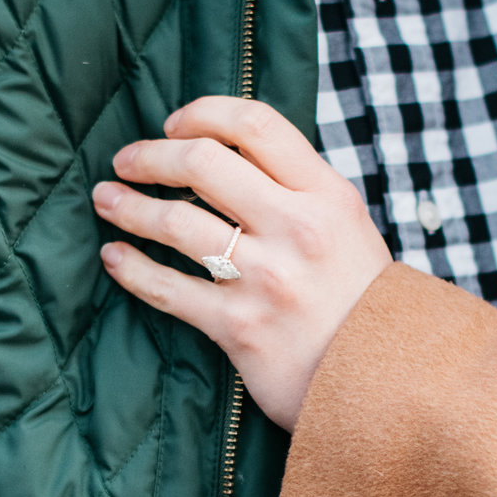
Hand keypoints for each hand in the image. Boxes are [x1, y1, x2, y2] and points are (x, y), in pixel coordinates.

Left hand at [95, 97, 392, 432]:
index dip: (202, 112)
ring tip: (106, 200)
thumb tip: (227, 153)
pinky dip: (131, 270)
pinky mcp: (240, 328)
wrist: (391, 383)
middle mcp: (297, 229)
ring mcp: (267, 279)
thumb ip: (297, 189)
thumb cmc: (361, 302)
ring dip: (128, 207)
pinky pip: (168, 289)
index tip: (174, 122)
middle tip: (127, 161)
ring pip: (175, 222)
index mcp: (326, 196)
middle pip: (203, 162)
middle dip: (151, 155)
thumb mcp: (348, 228)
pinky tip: (113, 258)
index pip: (254, 125)